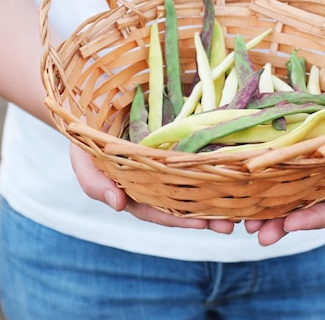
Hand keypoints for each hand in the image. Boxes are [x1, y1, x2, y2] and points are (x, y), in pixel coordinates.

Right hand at [69, 143, 235, 233]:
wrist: (93, 99)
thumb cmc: (86, 135)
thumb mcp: (82, 158)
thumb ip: (94, 182)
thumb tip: (118, 204)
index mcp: (134, 189)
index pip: (157, 209)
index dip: (177, 218)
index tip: (202, 223)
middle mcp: (155, 178)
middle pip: (182, 201)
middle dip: (206, 214)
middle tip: (231, 224)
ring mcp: (168, 158)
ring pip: (195, 181)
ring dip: (217, 193)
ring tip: (242, 206)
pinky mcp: (180, 137)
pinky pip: (200, 154)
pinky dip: (216, 165)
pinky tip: (236, 170)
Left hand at [244, 126, 324, 245]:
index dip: (313, 220)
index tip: (291, 224)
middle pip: (303, 212)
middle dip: (280, 225)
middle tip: (259, 235)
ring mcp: (309, 178)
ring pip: (285, 198)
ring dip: (266, 212)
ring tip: (246, 224)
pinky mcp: (294, 162)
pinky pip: (276, 175)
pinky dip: (260, 185)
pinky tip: (242, 191)